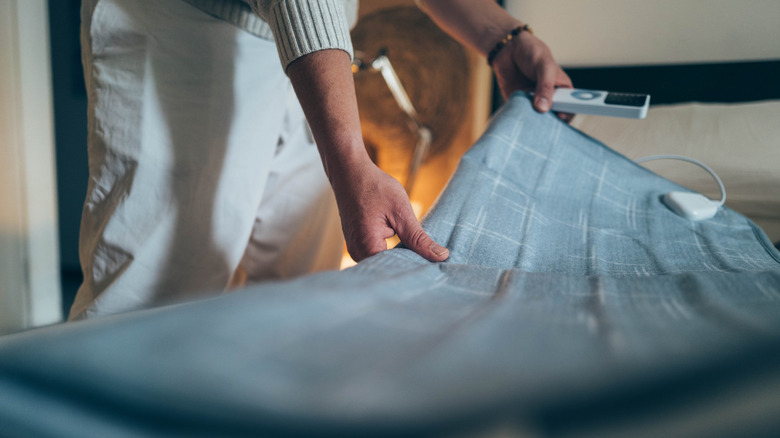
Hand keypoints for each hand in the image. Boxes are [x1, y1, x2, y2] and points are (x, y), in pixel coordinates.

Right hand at [328, 155, 448, 262]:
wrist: (350, 173)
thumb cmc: (374, 187)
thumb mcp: (401, 211)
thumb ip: (419, 238)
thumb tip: (441, 256)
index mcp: (367, 246)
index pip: (397, 270)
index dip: (417, 269)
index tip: (437, 267)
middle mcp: (357, 254)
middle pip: (389, 269)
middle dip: (411, 265)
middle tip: (434, 260)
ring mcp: (355, 250)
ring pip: (384, 263)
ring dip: (401, 257)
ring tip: (420, 251)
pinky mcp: (357, 245)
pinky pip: (377, 255)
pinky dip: (392, 251)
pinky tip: (406, 244)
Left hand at [491, 29, 573, 121]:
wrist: (509, 49)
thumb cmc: (533, 53)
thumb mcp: (544, 66)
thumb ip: (545, 86)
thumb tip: (542, 108)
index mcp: (562, 90)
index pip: (571, 107)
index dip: (568, 114)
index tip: (560, 116)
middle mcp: (549, 100)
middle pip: (553, 118)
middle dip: (549, 122)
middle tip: (542, 122)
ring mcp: (533, 103)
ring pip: (536, 120)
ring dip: (532, 122)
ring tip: (529, 120)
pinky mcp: (519, 105)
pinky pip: (520, 116)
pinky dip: (519, 119)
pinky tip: (517, 118)